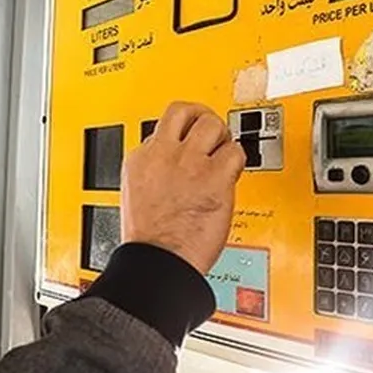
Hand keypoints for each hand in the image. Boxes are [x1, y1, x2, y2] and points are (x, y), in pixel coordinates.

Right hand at [121, 102, 245, 275]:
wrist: (159, 263)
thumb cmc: (151, 243)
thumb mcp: (135, 196)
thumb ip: (153, 173)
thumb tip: (171, 165)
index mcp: (140, 159)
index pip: (163, 127)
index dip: (180, 136)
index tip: (188, 147)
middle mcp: (164, 154)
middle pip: (184, 110)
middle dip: (201, 117)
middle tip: (211, 133)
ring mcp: (190, 163)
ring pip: (212, 123)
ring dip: (222, 137)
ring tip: (223, 155)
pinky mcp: (214, 178)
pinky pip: (235, 152)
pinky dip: (237, 162)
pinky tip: (231, 176)